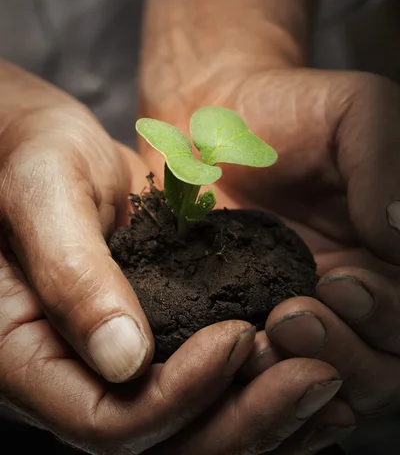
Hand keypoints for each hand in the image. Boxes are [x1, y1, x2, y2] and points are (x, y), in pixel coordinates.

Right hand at [0, 61, 347, 453]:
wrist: (42, 144)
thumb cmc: (27, 156)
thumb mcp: (41, 196)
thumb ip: (70, 273)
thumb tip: (124, 360)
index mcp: (25, 355)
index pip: (104, 419)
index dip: (178, 395)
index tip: (236, 338)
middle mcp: (73, 372)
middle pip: (161, 440)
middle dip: (242, 419)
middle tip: (312, 377)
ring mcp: (115, 357)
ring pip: (192, 423)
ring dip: (260, 411)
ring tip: (322, 378)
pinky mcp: (153, 330)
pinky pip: (203, 380)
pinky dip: (255, 384)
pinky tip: (304, 364)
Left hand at [143, 59, 399, 424]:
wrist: (214, 115)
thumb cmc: (293, 107)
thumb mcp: (358, 113)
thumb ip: (386, 165)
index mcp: (394, 253)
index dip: (390, 317)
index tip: (340, 284)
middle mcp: (362, 294)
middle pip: (384, 368)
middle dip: (345, 354)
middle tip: (292, 318)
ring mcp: (307, 312)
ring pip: (327, 384)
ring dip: (298, 376)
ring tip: (260, 341)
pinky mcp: (248, 318)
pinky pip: (264, 375)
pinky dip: (255, 385)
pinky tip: (233, 363)